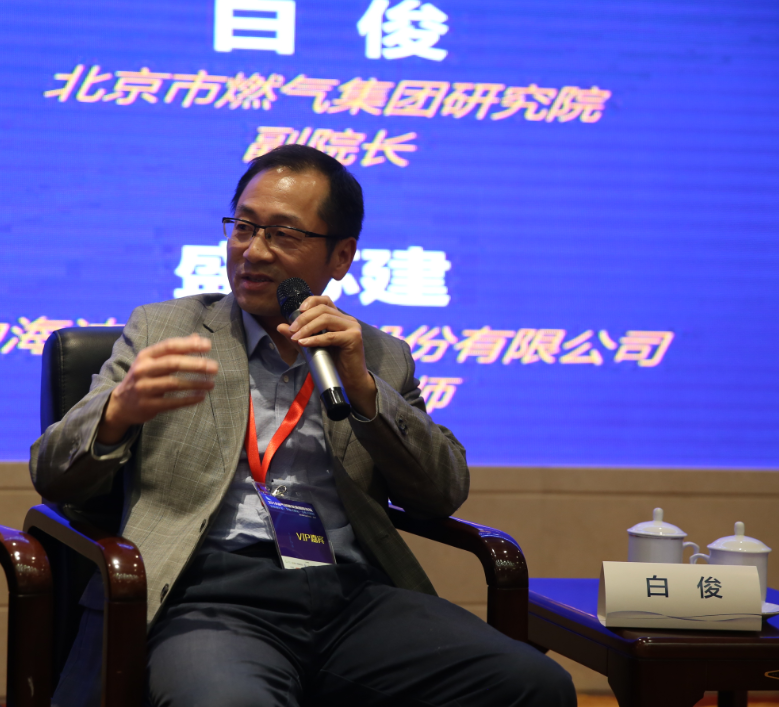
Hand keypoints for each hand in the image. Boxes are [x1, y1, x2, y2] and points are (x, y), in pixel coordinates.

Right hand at [97, 334, 217, 443]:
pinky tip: (201, 397)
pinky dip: (188, 400)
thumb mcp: (154, 361)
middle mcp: (143, 370)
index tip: (208, 346)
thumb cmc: (145, 378)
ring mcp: (144, 388)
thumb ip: (175, 350)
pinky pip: (171, 402)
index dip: (189, 345)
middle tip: (215, 367)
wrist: (121, 404)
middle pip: (173, 363)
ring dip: (195, 383)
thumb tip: (198, 337)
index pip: (169, 346)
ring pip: (173, 384)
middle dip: (196, 364)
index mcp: (146, 355)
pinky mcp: (147, 405)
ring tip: (211, 384)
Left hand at [278, 296, 376, 417]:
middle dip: (303, 319)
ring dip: (307, 328)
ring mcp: (353, 328)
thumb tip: (280, 326)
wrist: (350, 382)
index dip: (311, 301)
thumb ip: (299, 336)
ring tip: (295, 338)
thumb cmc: (333, 364)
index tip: (297, 310)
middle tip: (291, 330)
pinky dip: (315, 339)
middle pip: (322, 310)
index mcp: (339, 319)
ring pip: (326, 319)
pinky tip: (304, 343)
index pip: (325, 300)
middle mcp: (348, 320)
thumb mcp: (311, 347)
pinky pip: (330, 336)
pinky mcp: (354, 338)